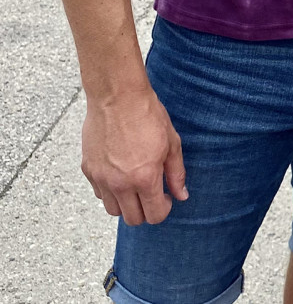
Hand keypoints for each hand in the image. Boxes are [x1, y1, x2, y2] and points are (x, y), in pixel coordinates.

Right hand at [82, 87, 186, 224]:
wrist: (117, 96)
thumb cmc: (147, 115)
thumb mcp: (171, 142)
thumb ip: (176, 173)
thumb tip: (181, 196)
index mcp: (145, 178)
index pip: (154, 216)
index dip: (164, 209)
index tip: (166, 197)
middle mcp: (121, 184)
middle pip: (133, 219)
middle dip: (146, 210)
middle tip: (152, 192)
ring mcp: (101, 179)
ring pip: (113, 210)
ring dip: (126, 203)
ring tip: (134, 182)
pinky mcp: (88, 170)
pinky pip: (99, 193)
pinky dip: (109, 190)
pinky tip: (119, 172)